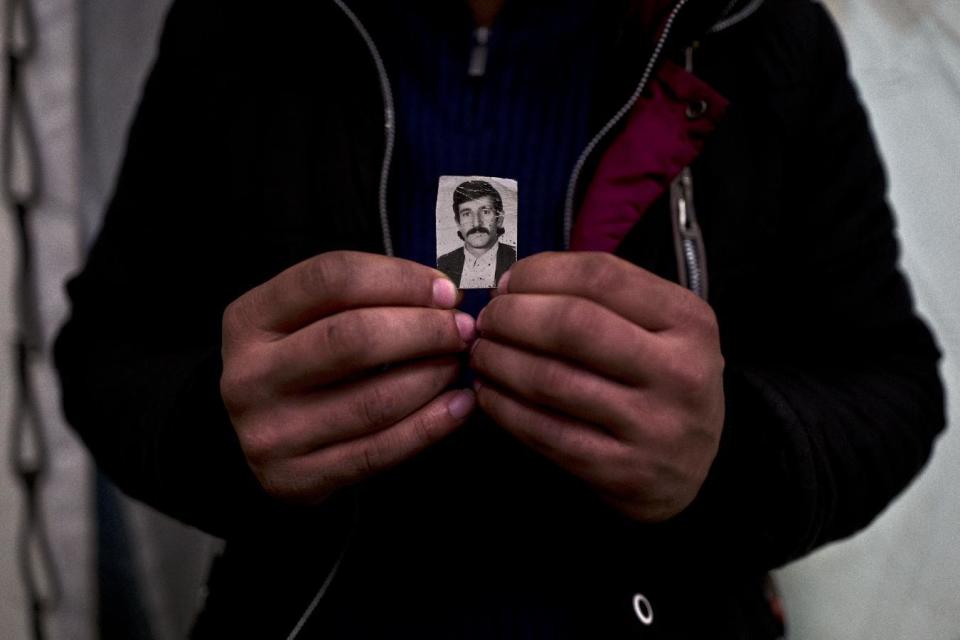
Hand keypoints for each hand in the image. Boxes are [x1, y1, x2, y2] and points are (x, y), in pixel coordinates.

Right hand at [221, 251, 476, 502]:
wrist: (259, 436)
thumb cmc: (302, 363)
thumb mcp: (307, 317)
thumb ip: (362, 296)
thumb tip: (443, 294)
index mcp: (248, 320)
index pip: (331, 280)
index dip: (399, 279)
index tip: (445, 290)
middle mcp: (249, 376)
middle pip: (352, 338)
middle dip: (423, 329)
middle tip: (462, 329)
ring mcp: (269, 433)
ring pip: (373, 400)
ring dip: (433, 377)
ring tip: (460, 363)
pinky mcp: (295, 479)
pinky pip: (379, 451)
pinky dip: (430, 426)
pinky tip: (460, 405)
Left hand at [470, 252, 723, 521]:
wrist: (691, 470)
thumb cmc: (659, 381)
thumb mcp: (660, 327)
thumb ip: (600, 297)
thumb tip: (513, 284)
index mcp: (689, 320)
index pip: (600, 277)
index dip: (538, 274)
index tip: (508, 283)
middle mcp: (679, 371)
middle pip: (571, 325)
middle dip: (511, 317)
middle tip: (487, 320)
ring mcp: (652, 425)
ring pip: (549, 380)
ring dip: (498, 361)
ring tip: (481, 353)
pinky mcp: (621, 471)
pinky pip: (544, 431)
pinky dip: (503, 407)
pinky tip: (489, 392)